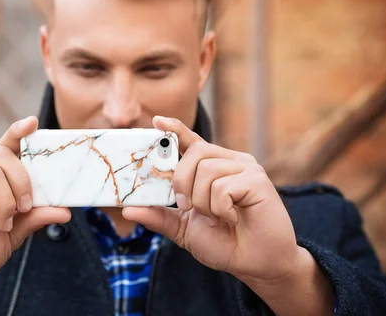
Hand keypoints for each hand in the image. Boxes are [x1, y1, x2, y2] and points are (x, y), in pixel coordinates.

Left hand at [122, 116, 299, 283]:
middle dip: (182, 182)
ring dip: (204, 202)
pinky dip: (221, 209)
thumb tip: (127, 210)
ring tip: (218, 217)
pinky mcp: (257, 179)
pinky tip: (234, 218)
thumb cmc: (225, 243)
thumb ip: (159, 216)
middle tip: (188, 206)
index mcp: (212, 167)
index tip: (157, 121)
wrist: (256, 264)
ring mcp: (246, 168)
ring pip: (206, 170)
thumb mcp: (183, 229)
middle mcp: (229, 161)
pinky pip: (222, 186)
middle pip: (194, 153)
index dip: (174, 129)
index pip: (190, 141)